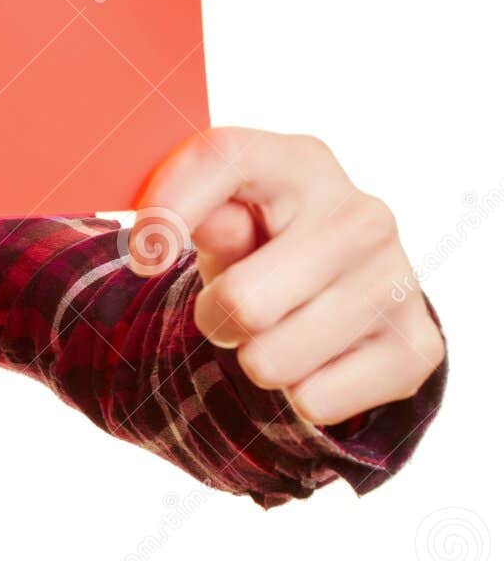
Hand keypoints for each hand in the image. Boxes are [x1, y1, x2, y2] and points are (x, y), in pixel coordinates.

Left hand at [125, 127, 445, 427]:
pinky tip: (318, 356)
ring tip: (276, 329)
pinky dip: (299, 394)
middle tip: (233, 307)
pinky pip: (314, 401)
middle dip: (217, 318)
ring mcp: (397, 279)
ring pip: (272, 362)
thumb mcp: (220, 217)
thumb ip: (191, 214)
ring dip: (255, 359)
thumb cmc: (260, 242)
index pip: (222, 159)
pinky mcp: (417, 345)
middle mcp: (360, 214)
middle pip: (244, 302)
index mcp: (299, 160)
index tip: (143, 257)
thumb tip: (161, 235)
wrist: (342, 290)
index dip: (169, 209)